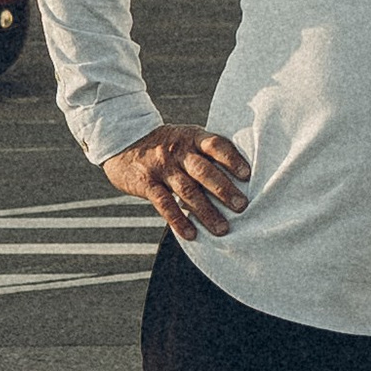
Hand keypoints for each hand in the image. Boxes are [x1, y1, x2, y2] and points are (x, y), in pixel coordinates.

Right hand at [105, 123, 250, 243]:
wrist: (123, 140)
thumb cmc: (165, 144)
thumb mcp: (186, 138)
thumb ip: (207, 153)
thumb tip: (243, 176)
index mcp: (192, 137)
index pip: (215, 145)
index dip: (232, 159)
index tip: (247, 175)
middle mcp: (178, 151)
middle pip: (203, 170)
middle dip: (224, 189)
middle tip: (242, 206)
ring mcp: (162, 167)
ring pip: (186, 190)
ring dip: (206, 211)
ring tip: (222, 229)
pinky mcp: (146, 183)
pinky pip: (164, 203)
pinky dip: (178, 220)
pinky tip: (191, 234)